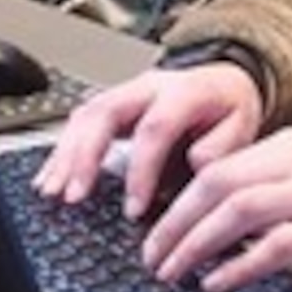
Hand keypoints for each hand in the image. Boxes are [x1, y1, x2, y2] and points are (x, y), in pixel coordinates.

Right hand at [37, 63, 263, 217]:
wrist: (223, 83)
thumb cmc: (228, 108)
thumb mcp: (242, 124)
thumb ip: (223, 146)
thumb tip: (197, 164)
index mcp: (183, 90)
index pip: (154, 128)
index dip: (141, 170)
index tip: (134, 209)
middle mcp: (148, 87)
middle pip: (105, 113)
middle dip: (85, 156)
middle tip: (74, 195)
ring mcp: (125, 93)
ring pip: (85, 116)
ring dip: (65, 155)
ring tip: (52, 191)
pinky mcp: (111, 105)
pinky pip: (78, 123)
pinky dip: (61, 152)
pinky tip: (49, 177)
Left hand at [142, 129, 291, 291]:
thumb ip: (263, 185)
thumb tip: (206, 215)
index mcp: (286, 146)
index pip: (216, 167)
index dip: (177, 201)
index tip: (154, 231)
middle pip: (219, 184)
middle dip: (176, 222)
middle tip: (151, 256)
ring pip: (241, 209)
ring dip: (197, 242)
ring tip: (173, 269)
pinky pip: (279, 244)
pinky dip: (242, 264)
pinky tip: (219, 281)